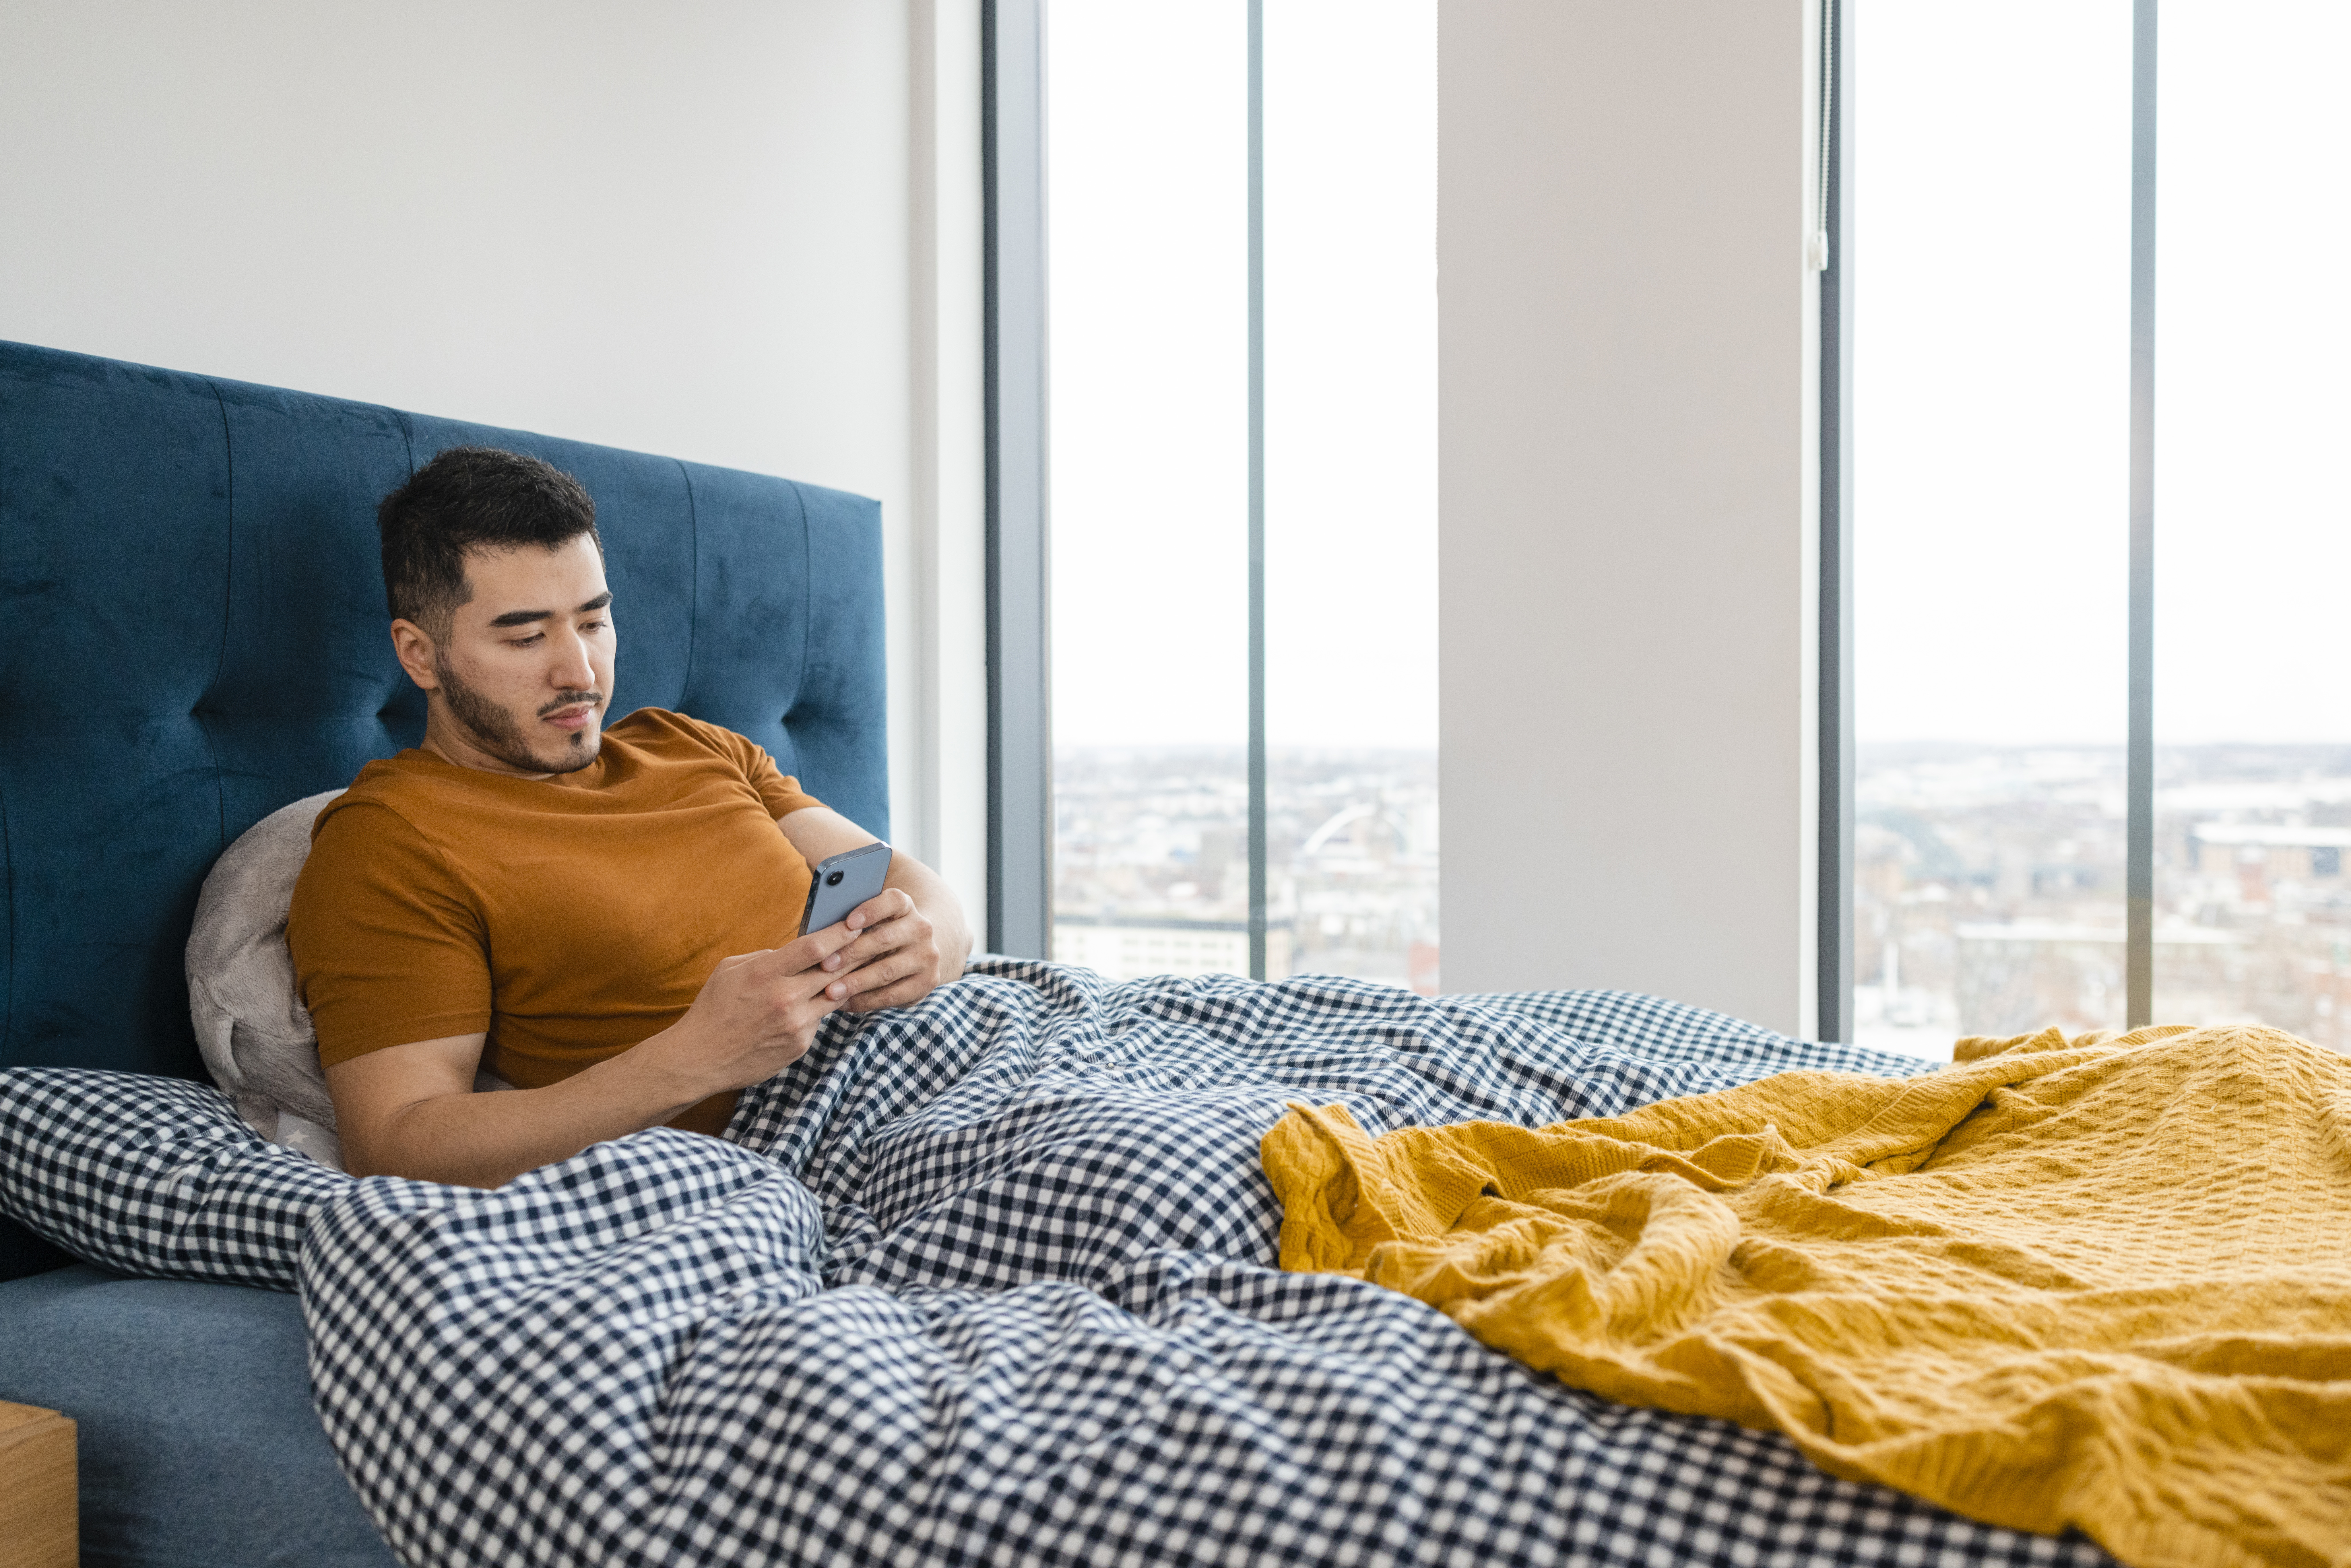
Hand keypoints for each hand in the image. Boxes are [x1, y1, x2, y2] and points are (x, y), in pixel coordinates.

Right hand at [654, 924, 861, 1094]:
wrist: (701, 1058)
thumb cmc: (713, 1009)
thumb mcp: (730, 970)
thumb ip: (765, 957)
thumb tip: (794, 951)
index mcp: (765, 973)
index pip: (814, 947)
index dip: (840, 933)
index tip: (856, 924)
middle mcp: (785, 998)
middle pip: (835, 970)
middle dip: (855, 954)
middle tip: (872, 942)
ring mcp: (796, 1024)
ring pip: (834, 995)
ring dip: (847, 981)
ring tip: (859, 967)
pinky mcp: (800, 1044)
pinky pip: (820, 1019)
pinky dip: (821, 1008)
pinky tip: (821, 1000)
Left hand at [817, 887, 945, 1013]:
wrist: (921, 951)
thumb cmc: (878, 933)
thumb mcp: (871, 921)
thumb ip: (850, 919)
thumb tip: (815, 928)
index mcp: (906, 906)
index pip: (892, 900)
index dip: (871, 910)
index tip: (848, 922)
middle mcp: (922, 928)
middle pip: (884, 939)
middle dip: (851, 953)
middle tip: (824, 964)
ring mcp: (927, 956)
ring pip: (887, 970)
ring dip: (856, 982)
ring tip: (830, 991)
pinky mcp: (928, 983)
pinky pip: (894, 995)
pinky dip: (867, 1000)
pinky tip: (846, 1003)